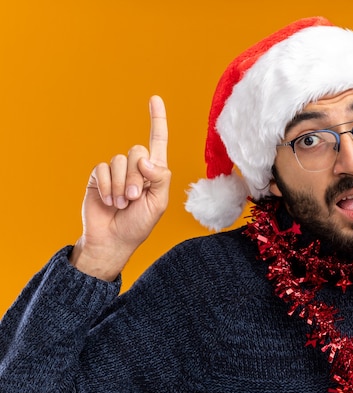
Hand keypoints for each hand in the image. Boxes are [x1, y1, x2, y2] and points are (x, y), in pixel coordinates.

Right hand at [70, 96, 170, 280]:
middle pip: (137, 151)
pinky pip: (102, 169)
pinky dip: (108, 187)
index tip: (155, 98)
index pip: (157, 140)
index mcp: (154, 171)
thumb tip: (145, 159)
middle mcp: (136, 167)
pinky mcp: (99, 177)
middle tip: (134, 198)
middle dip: (136, 177)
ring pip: (119, 161)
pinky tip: (109, 201)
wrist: (113, 240)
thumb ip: (159, 178)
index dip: (157, 119)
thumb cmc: (139, 224)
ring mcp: (116, 171)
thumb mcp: (158, 203)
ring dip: (121, 185)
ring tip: (122, 203)